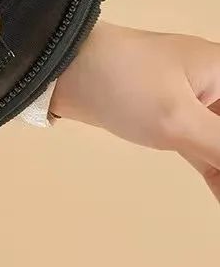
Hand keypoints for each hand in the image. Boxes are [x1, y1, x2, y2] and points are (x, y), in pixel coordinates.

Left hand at [51, 23, 219, 200]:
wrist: (63, 69)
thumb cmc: (123, 81)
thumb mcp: (180, 120)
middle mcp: (217, 82)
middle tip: (218, 186)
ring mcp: (195, 99)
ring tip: (218, 197)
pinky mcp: (171, 116)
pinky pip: (206, 147)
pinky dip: (215, 170)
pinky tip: (218, 194)